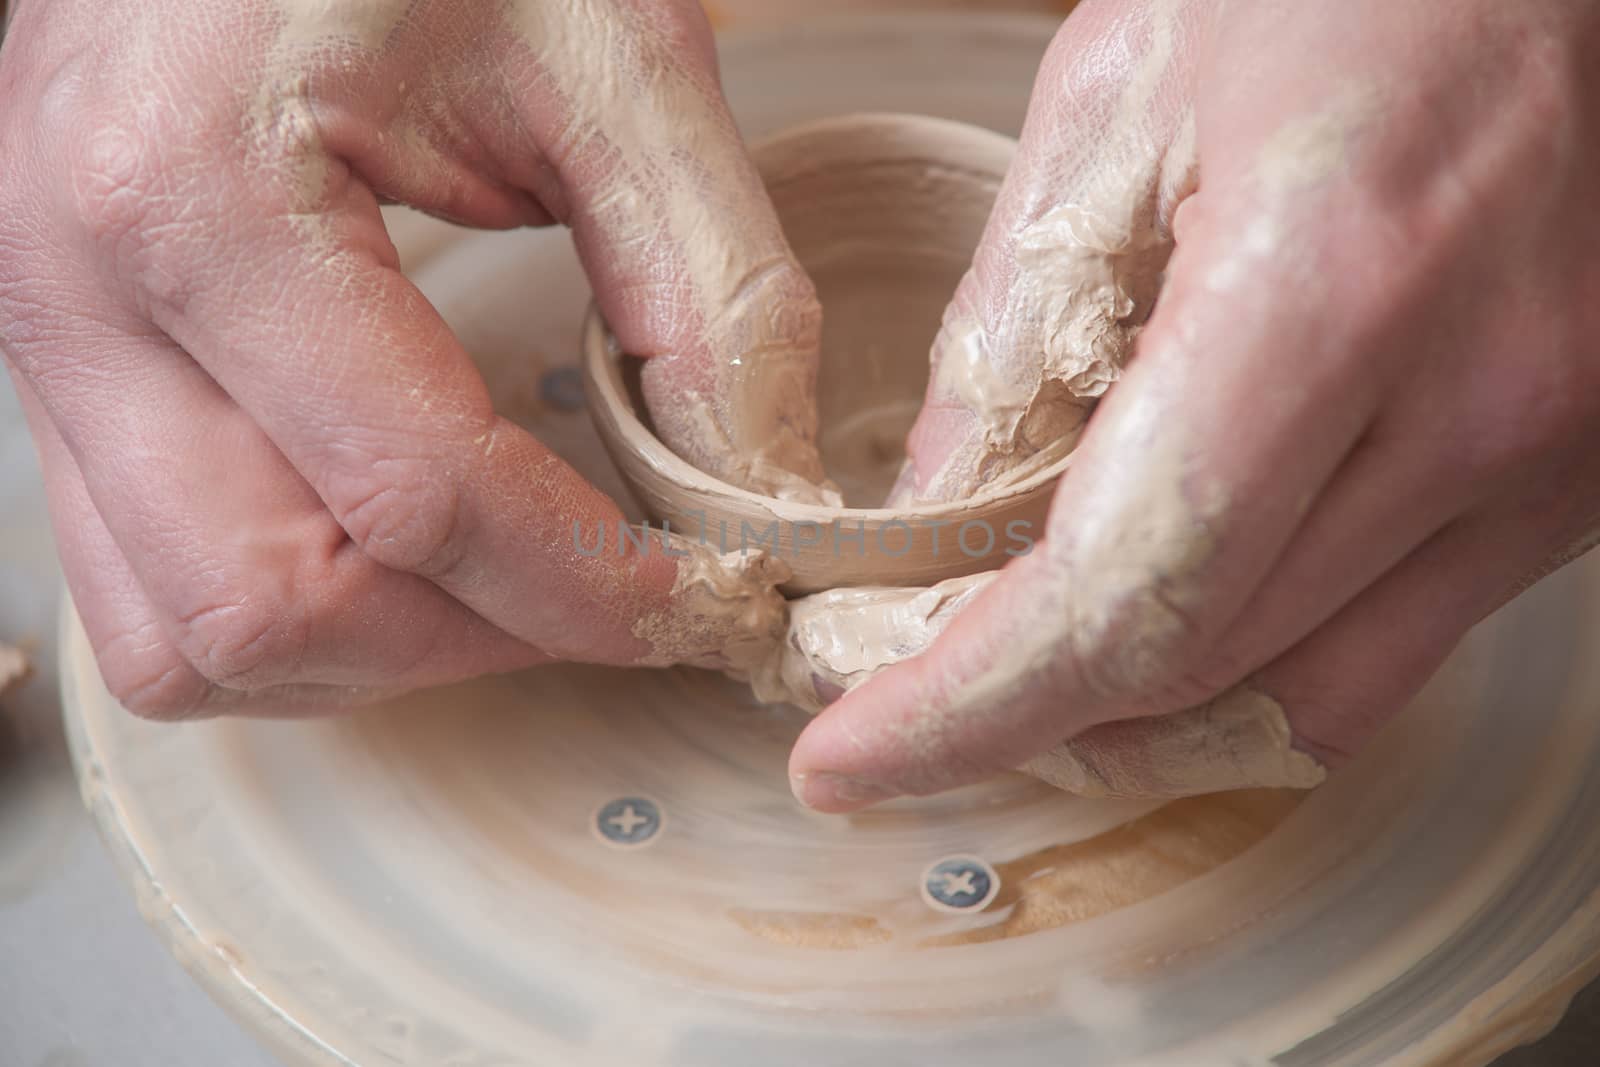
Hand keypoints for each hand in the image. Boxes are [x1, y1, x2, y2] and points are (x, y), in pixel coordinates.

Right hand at [0, 0, 804, 716]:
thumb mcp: (606, 58)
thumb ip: (711, 283)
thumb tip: (761, 487)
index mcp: (199, 189)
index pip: (413, 494)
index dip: (584, 587)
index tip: (695, 601)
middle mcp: (79, 291)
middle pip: (272, 609)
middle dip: (477, 638)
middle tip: (612, 596)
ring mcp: (47, 341)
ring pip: (188, 636)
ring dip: (376, 648)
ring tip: (513, 579)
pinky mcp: (65, 371)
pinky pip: (147, 592)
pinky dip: (289, 618)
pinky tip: (400, 554)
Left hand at [790, 0, 1599, 809]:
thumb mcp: (1117, 105)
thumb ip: (1010, 330)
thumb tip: (926, 521)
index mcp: (1336, 286)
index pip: (1117, 592)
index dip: (962, 709)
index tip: (848, 758)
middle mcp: (1475, 405)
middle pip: (1192, 666)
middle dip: (1017, 714)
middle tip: (897, 701)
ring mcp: (1547, 460)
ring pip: (1295, 698)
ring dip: (1127, 721)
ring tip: (1010, 689)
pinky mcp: (1570, 481)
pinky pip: (1386, 651)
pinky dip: (1246, 678)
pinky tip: (1156, 646)